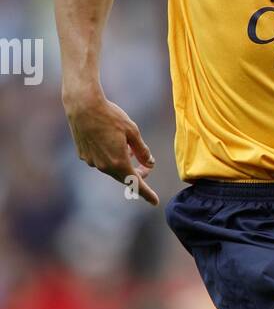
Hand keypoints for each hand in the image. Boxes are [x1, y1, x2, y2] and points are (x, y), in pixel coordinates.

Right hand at [64, 89, 158, 205]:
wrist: (83, 106)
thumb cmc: (110, 116)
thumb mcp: (133, 131)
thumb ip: (142, 151)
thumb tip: (150, 163)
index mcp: (119, 162)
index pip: (136, 183)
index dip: (147, 193)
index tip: (155, 202)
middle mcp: (104, 166)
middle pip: (124, 177)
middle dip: (136, 174)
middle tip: (146, 166)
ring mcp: (92, 162)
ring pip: (112, 168)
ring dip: (122, 163)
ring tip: (128, 149)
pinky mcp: (83, 155)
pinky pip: (100, 161)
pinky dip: (109, 156)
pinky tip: (111, 143)